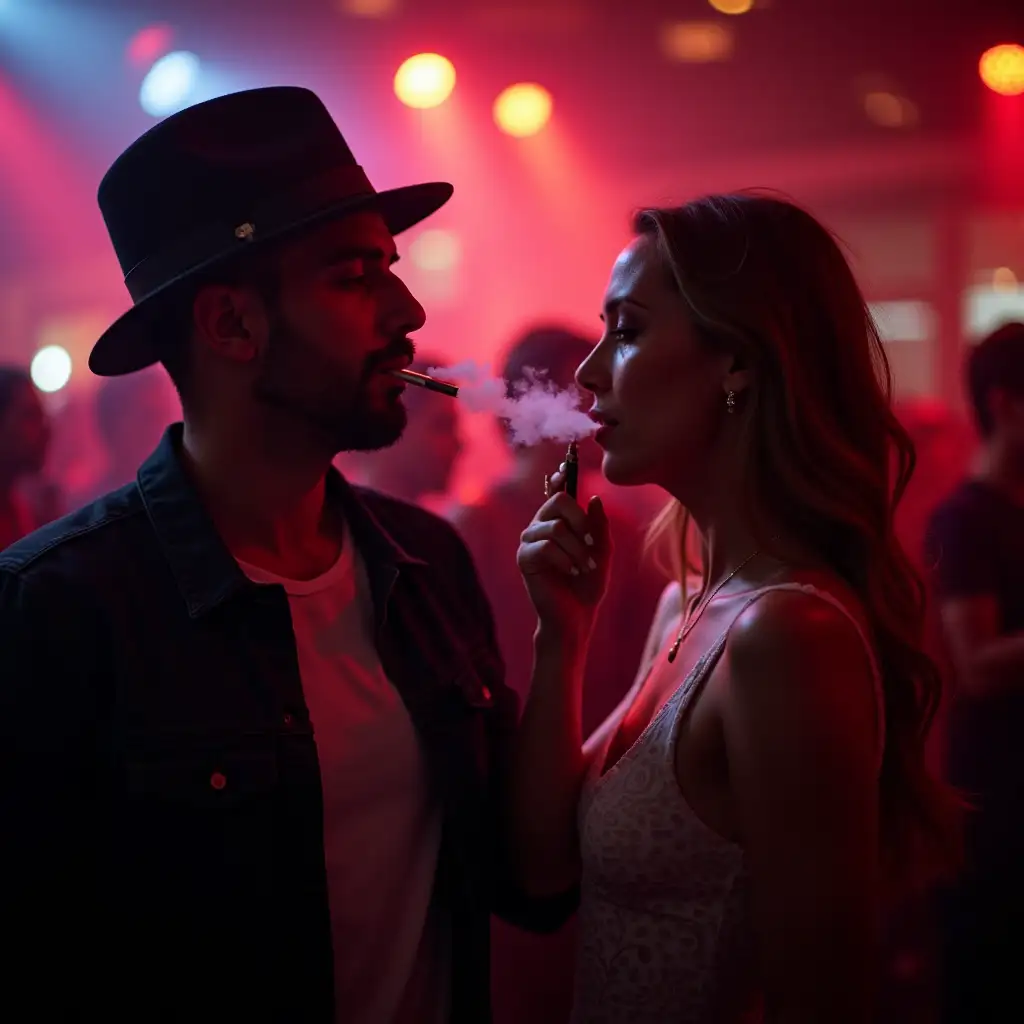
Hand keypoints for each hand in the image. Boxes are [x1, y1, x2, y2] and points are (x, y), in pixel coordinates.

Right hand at [518, 464, 611, 641]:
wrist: (577, 615)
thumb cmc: (589, 583)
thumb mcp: (602, 551)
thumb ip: (599, 525)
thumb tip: (593, 498)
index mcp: (557, 521)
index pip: (556, 491)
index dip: (560, 476)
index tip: (567, 467)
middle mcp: (540, 526)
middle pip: (557, 502)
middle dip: (580, 520)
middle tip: (591, 542)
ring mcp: (529, 542)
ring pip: (555, 527)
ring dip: (577, 548)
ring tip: (585, 566)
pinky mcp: (524, 559)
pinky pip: (545, 547)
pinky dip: (564, 559)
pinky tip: (570, 572)